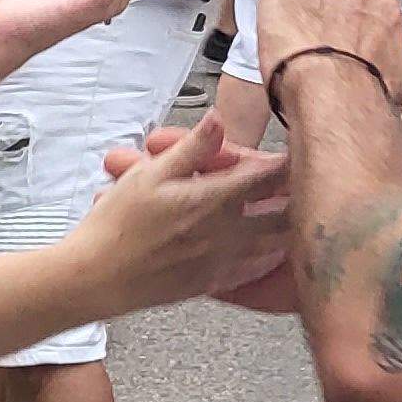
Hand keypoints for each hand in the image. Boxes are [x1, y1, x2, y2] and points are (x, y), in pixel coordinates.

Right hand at [72, 116, 289, 309]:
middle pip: (283, 213)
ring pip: (274, 244)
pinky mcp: (211, 283)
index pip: (269, 176)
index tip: (296, 152)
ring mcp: (222, 262)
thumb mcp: (150, 174)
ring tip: (299, 216)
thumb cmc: (116, 225)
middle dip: (295, 196)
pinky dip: (267, 257)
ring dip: (287, 228)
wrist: (96, 278)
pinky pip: (253, 270)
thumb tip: (218, 119)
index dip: (286, 161)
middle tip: (305, 186)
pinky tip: (271, 253)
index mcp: (214, 200)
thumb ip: (191, 147)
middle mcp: (227, 233)